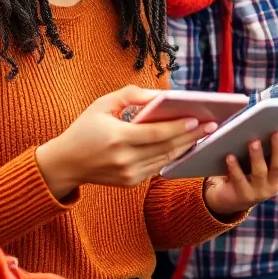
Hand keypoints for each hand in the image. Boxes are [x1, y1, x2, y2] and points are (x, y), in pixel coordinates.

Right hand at [34, 86, 215, 200]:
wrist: (65, 164)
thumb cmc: (84, 128)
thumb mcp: (103, 104)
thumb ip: (131, 95)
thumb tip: (160, 95)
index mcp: (117, 138)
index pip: (156, 134)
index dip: (179, 127)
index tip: (198, 119)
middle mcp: (124, 159)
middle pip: (166, 147)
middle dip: (191, 136)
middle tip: (212, 125)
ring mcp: (128, 174)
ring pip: (165, 159)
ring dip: (186, 147)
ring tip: (204, 134)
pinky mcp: (130, 183)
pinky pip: (157, 168)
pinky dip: (172, 156)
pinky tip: (186, 146)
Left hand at [202, 131, 277, 217]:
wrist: (232, 198)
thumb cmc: (250, 170)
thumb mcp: (264, 161)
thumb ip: (270, 146)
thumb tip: (272, 121)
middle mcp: (275, 183)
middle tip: (277, 132)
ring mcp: (260, 191)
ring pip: (260, 172)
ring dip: (257, 156)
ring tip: (253, 141)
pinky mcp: (243, 195)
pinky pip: (239, 179)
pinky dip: (235, 167)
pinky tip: (230, 156)